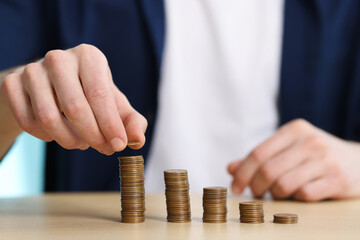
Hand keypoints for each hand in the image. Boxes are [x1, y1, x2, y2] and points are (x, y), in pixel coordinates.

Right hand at [1, 44, 146, 154]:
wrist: (51, 85)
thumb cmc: (89, 94)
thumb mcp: (114, 104)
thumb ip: (131, 121)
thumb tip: (138, 140)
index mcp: (89, 56)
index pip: (99, 95)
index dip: (110, 125)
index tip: (119, 146)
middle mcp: (59, 58)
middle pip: (75, 108)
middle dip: (93, 136)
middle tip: (103, 149)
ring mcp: (32, 70)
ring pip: (48, 118)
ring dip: (69, 140)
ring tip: (82, 142)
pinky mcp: (12, 84)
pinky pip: (28, 122)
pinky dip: (46, 137)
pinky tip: (58, 135)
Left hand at [227, 119, 359, 200]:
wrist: (359, 161)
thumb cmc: (315, 156)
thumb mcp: (289, 149)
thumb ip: (260, 158)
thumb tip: (230, 168)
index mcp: (294, 129)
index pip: (258, 153)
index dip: (242, 173)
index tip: (235, 187)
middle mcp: (310, 141)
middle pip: (268, 170)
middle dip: (256, 187)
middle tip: (257, 193)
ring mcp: (326, 160)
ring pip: (284, 184)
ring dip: (276, 194)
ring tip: (279, 192)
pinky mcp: (338, 179)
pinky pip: (305, 195)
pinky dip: (297, 198)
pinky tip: (301, 193)